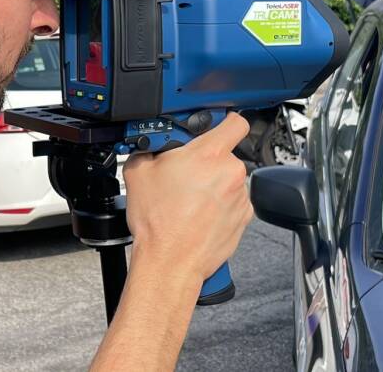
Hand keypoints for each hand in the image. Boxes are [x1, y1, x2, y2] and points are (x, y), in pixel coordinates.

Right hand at [122, 113, 252, 281]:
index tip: (217, 126)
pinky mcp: (244, 217)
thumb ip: (149, 149)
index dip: (225, 121)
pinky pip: (233, 202)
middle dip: (207, 161)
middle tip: (185, 175)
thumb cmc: (158, 222)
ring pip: (228, 180)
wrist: (170, 261)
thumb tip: (150, 145)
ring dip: (214, 185)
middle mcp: (231, 172)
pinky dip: (220, 205)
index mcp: (209, 154)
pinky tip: (199, 215)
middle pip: (225, 154)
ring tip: (189, 201)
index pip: (234, 122)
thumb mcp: (138, 173)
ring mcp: (240, 196)